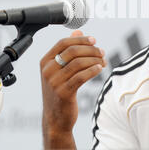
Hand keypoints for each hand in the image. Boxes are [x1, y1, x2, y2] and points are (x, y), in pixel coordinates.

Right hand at [39, 30, 105, 149]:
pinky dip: (92, 70)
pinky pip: (81, 77)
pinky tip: (100, 69)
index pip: (63, 42)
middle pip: (72, 51)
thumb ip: (68, 50)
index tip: (94, 40)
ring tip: (103, 62)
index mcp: (45, 61)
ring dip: (94, 60)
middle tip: (102, 52)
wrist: (55, 118)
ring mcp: (54, 82)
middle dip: (90, 49)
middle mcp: (47, 70)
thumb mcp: (60, 70)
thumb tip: (78, 30)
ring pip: (79, 63)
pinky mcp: (63, 93)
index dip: (80, 39)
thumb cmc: (60, 91)